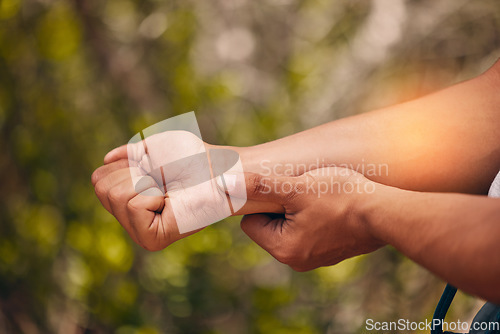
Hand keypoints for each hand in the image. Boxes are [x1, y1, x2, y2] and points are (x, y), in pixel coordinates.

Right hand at [92, 130, 281, 250]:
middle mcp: (130, 218)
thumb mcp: (153, 147)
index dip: (126, 165)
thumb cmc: (191, 157)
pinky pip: (133, 205)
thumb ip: (128, 154)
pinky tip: (169, 201)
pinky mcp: (151, 239)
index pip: (98, 179)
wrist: (217, 170)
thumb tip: (106, 159)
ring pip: (115, 195)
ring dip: (143, 182)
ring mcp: (139, 232)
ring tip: (166, 190)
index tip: (152, 170)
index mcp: (128, 198)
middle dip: (133, 173)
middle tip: (161, 181)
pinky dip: (152, 194)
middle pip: (101, 187)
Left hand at [237, 167, 385, 270]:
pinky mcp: (329, 251)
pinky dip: (313, 216)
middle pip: (269, 225)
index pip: (250, 224)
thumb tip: (225, 184)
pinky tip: (328, 203)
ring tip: (316, 195)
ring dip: (296, 208)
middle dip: (279, 205)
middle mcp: (296, 260)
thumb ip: (260, 186)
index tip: (280, 190)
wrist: (386, 212)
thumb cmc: (341, 197)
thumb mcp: (297, 187)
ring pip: (289, 225)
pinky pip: (308, 230)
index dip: (261, 203)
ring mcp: (314, 257)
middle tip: (299, 190)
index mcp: (283, 249)